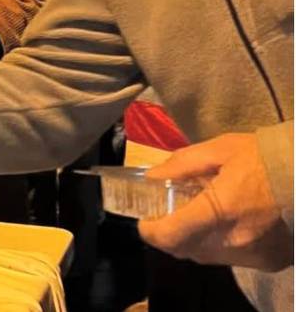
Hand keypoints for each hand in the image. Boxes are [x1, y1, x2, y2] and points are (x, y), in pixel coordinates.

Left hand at [139, 133, 292, 270]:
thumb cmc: (262, 157)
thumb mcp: (218, 150)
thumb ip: (181, 166)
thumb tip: (151, 178)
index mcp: (219, 211)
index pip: (170, 235)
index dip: (150, 230)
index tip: (144, 219)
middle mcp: (235, 241)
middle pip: (185, 250)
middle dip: (169, 234)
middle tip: (166, 214)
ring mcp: (253, 256)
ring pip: (207, 257)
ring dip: (193, 241)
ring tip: (196, 215)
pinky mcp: (268, 261)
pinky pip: (231, 258)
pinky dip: (219, 245)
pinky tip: (223, 224)